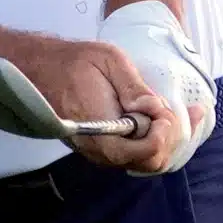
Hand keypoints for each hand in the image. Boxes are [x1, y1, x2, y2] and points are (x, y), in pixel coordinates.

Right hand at [6, 37, 183, 174]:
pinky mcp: (100, 149)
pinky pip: (133, 155)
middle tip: (182, 112)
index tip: (164, 109)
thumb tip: (155, 110)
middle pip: (151, 162)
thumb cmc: (73, 61)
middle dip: (171, 138)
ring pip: (144, 162)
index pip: (146, 150)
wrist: (40, 69)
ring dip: (165, 140)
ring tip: (177, 115)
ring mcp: (99, 152)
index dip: (164, 132)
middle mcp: (100, 150)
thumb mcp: (109, 60)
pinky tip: (160, 120)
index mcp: (101, 130)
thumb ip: (135, 88)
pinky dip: (152, 140)